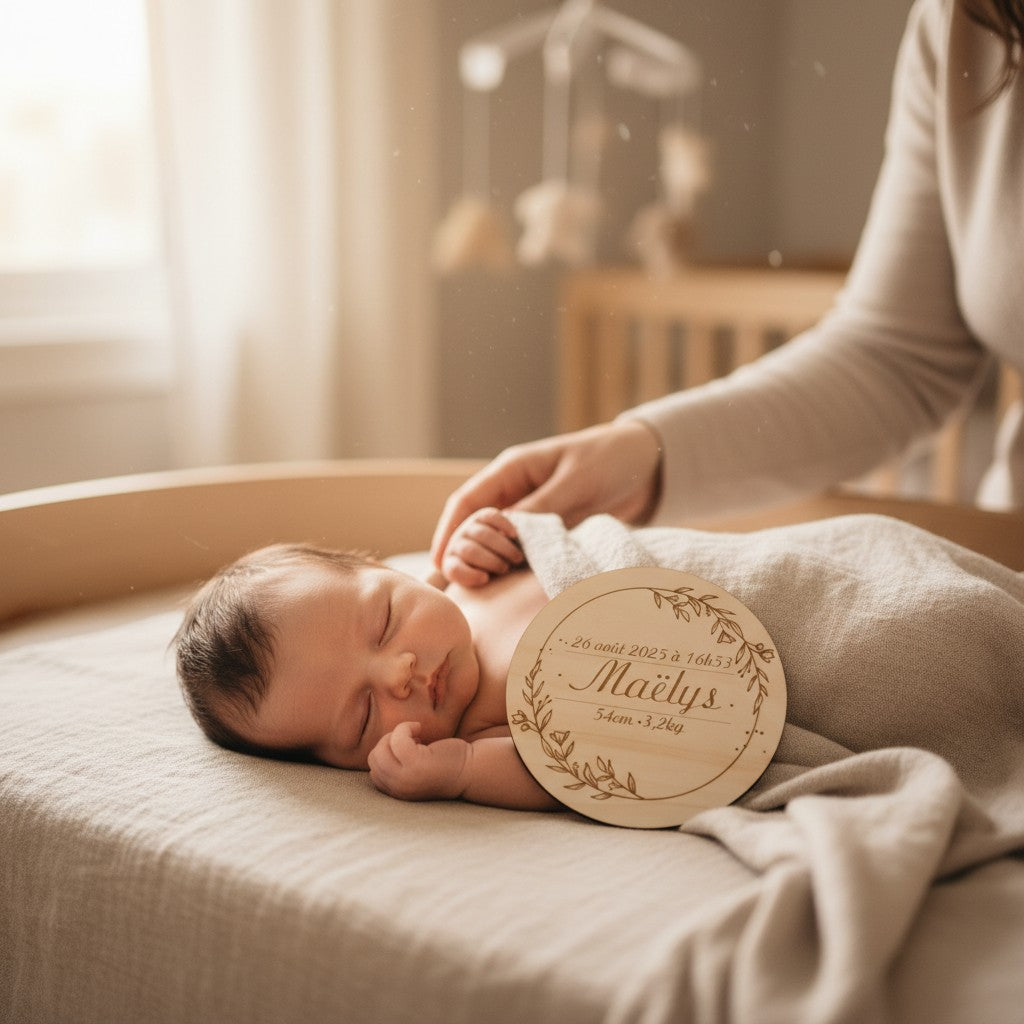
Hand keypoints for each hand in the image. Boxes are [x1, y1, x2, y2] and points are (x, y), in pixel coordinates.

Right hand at [367, 721, 470, 801]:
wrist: (472, 770)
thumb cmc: (445, 765)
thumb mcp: (415, 770)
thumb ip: (397, 765)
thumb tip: (382, 745)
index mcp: (398, 793)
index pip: (374, 772)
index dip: (387, 754)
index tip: (408, 747)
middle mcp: (399, 789)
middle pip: (374, 759)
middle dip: (388, 742)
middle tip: (411, 738)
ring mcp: (406, 778)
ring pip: (381, 750)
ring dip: (396, 734)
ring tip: (416, 734)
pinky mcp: (416, 764)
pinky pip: (397, 739)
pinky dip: (405, 728)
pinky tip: (420, 727)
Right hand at [430, 418, 662, 568]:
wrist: (648, 464)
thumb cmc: (610, 460)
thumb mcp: (576, 482)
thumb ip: (542, 507)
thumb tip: (507, 533)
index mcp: (514, 469)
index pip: (467, 500)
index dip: (448, 531)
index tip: (440, 561)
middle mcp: (515, 491)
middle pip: (472, 524)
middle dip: (463, 551)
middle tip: (469, 580)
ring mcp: (530, 511)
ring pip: (493, 541)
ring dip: (485, 562)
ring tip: (481, 586)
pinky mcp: (548, 529)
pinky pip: (519, 550)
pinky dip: (509, 567)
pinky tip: (503, 587)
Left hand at [441, 506, 523, 586]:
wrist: (501, 556)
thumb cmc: (493, 577)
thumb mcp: (484, 585)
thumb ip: (479, 585)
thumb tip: (483, 592)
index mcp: (451, 565)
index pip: (454, 569)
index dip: (469, 575)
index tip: (486, 579)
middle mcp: (456, 545)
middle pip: (470, 551)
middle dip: (491, 561)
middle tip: (506, 569)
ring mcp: (467, 528)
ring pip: (482, 534)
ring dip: (502, 547)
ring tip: (516, 558)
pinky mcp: (481, 516)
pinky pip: (491, 517)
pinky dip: (504, 525)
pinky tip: (514, 535)